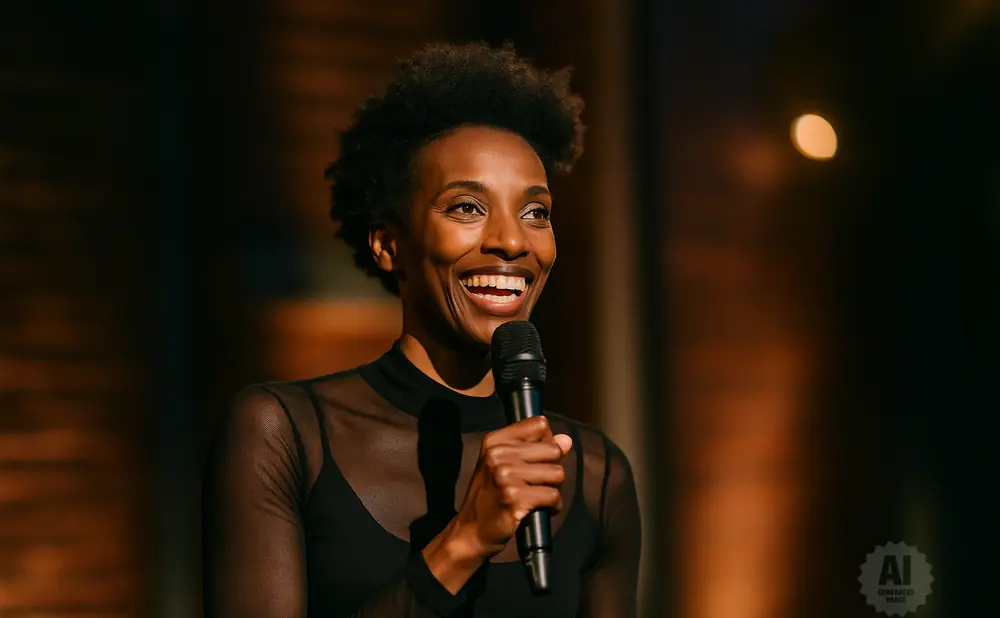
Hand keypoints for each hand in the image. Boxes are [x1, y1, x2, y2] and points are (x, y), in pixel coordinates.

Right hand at [449, 415, 572, 559]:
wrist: (471, 531)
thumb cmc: (490, 497)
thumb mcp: (504, 465)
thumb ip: (535, 449)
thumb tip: (566, 440)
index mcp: (494, 441)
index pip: (539, 425)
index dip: (547, 443)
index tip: (538, 460)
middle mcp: (498, 455)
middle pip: (553, 451)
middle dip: (553, 469)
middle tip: (539, 484)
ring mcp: (505, 476)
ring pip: (557, 474)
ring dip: (554, 490)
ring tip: (538, 497)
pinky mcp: (514, 499)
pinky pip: (553, 496)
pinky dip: (553, 506)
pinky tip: (539, 510)